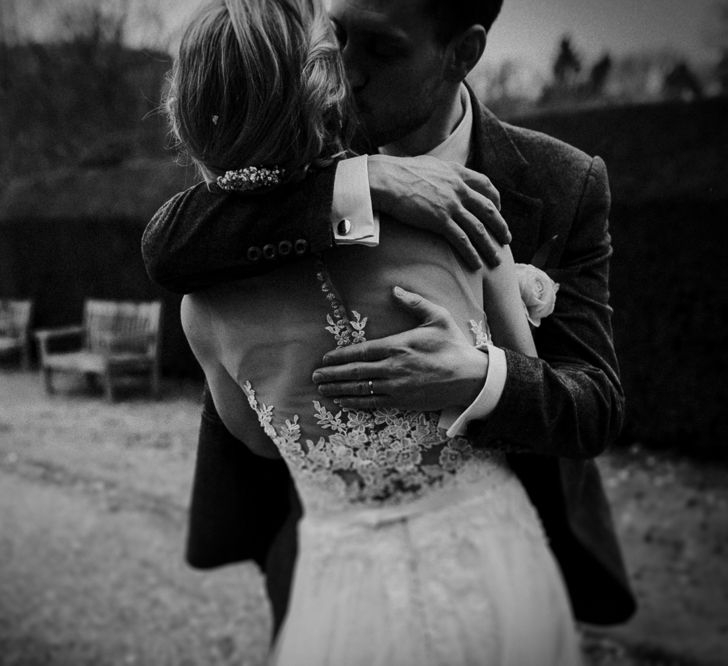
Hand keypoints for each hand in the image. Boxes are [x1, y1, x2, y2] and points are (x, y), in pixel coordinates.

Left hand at [312, 287, 487, 410]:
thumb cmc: (453, 345)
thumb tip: (395, 290)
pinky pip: (373, 403)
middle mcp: (393, 368)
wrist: (471, 377)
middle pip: (355, 372)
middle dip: (332, 374)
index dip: (340, 355)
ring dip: (338, 389)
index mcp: (398, 346)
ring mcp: (396, 387)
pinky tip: (343, 401)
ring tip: (322, 389)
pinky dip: (355, 402)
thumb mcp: (437, 317)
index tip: (325, 358)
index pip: (361, 351)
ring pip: (360, 389)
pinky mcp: (402, 402)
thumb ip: (414, 303)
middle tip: (315, 376)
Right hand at [367, 154, 510, 269]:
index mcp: (456, 172)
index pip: (485, 184)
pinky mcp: (439, 219)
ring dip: (489, 246)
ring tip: (496, 260)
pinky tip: (476, 264)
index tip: (497, 209)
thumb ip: (440, 173)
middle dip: (500, 226)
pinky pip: (461, 239)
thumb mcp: (427, 165)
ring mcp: (450, 204)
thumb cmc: (398, 172)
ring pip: (478, 228)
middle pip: (488, 209)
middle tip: (506, 239)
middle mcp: (458, 188)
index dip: (495, 198)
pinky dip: (471, 253)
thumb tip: (440, 176)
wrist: (385, 178)